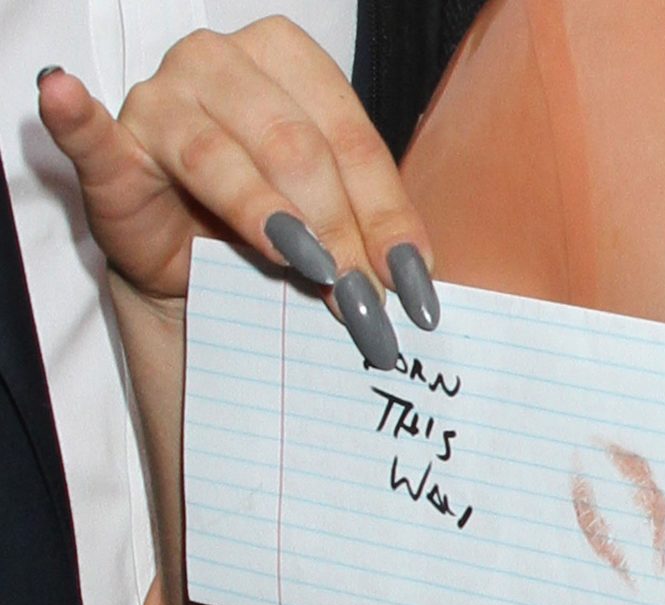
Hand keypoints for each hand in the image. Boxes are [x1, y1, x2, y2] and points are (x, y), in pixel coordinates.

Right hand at [37, 15, 438, 368]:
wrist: (200, 263)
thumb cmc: (278, 224)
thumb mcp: (335, 217)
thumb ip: (369, 227)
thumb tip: (416, 276)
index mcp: (291, 61)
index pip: (352, 140)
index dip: (387, 214)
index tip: (413, 281)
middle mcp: (223, 63)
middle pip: (296, 148)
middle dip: (338, 230)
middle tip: (363, 299)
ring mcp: (161, 99)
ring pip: (224, 156)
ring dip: (270, 220)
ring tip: (310, 271)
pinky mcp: (113, 148)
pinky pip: (94, 135)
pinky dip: (80, 120)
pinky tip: (64, 95)